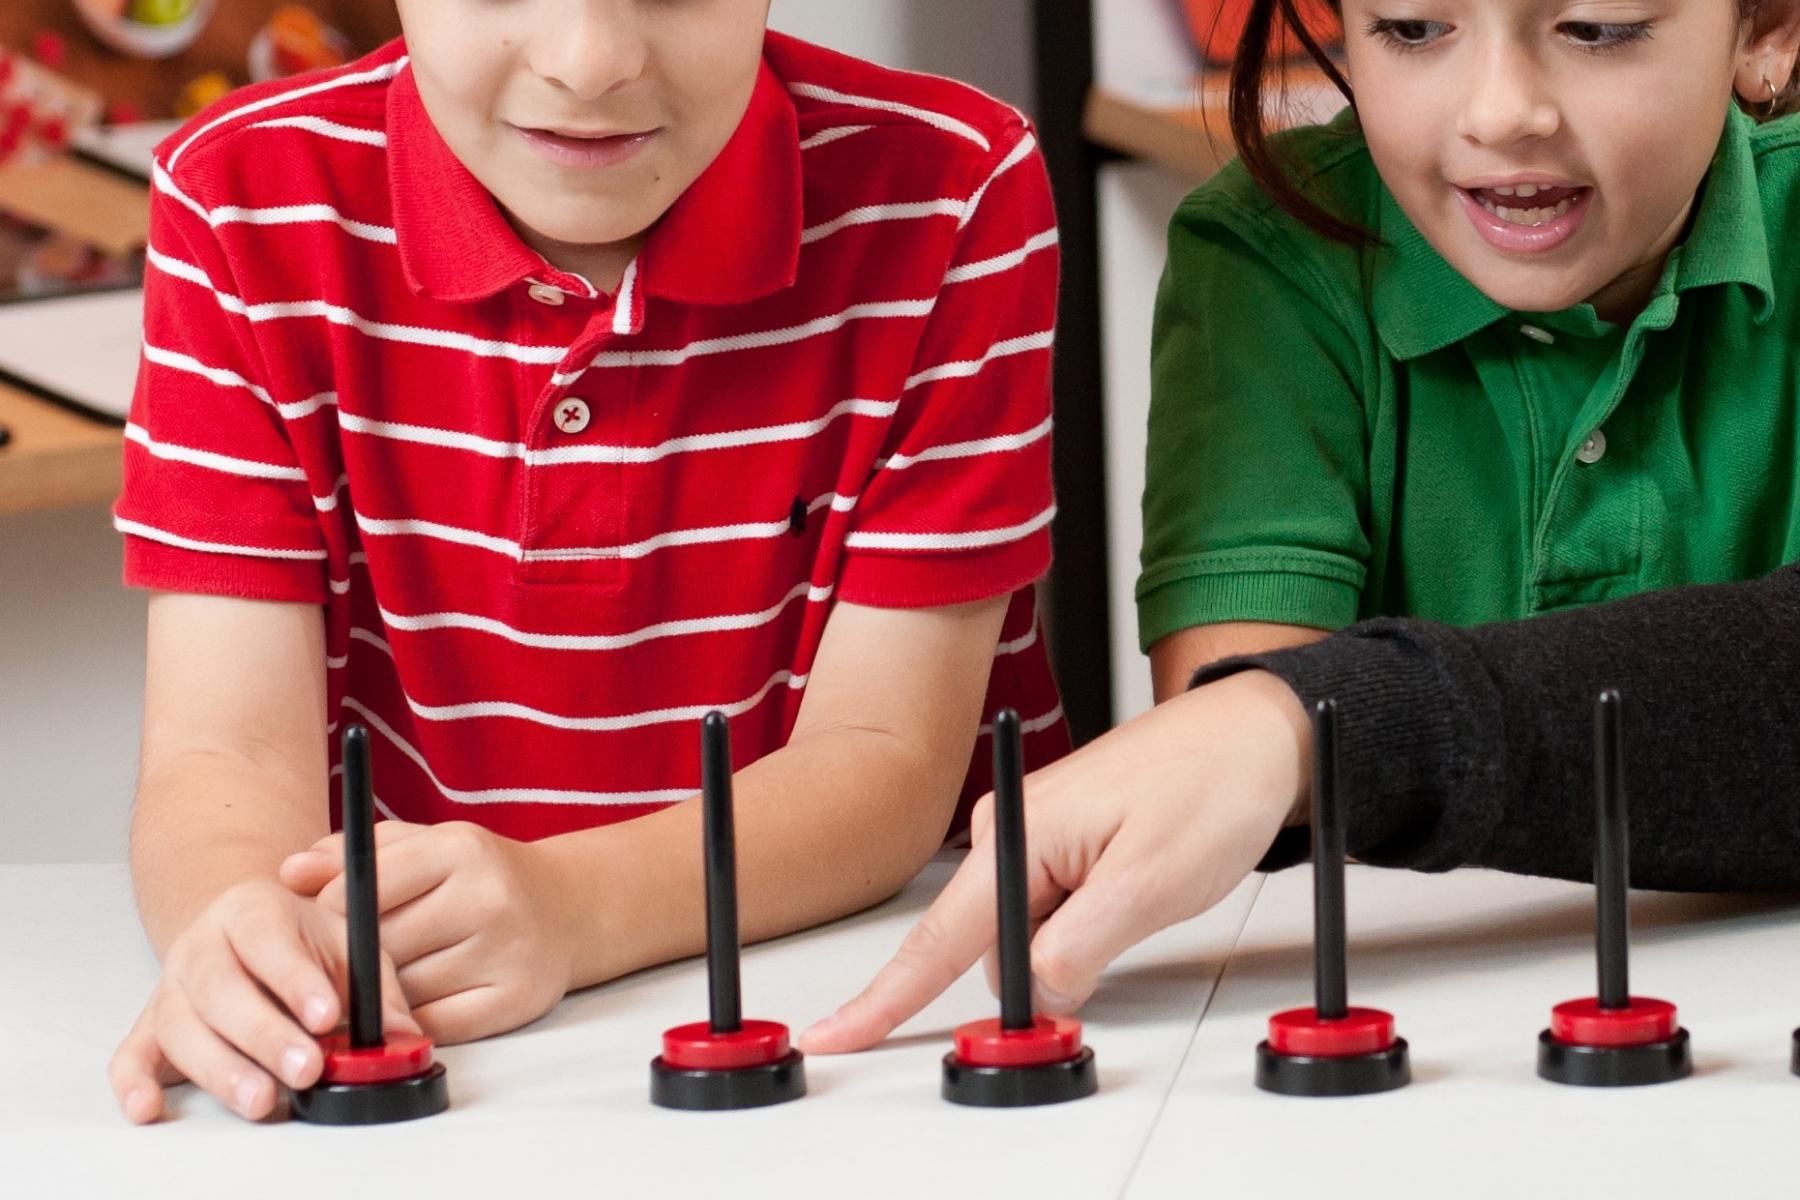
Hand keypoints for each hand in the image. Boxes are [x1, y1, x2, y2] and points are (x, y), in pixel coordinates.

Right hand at [109, 881, 416, 1123]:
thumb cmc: (300, 941)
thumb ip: (375, 988)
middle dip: (266, 1035)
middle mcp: (202, 946)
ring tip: (263, 1100)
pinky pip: (131, 1055)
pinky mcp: (150, 1027)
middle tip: (307, 1069)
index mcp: (251, 910)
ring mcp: (171, 988)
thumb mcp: (345, 944)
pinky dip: (134, 1083)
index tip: (327, 1015)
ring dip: (221, 1069)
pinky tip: (149, 1107)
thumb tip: (406, 1036)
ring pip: (183, 1028)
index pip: (268, 940)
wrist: (244, 928)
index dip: (295, 979)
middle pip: (221, 990)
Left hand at [280, 821, 575, 1044]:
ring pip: (405, 990)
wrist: (568, 908)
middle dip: (353, 959)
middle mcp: (488, 896)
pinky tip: (415, 1004)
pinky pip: (436, 1025)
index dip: (328, 914)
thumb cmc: (478, 876)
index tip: (323, 924)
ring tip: (381, 982)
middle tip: (344, 962)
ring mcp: (506, 951)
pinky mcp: (515, 999)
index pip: (362, 889)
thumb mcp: (425, 846)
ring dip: (383, 994)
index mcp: (460, 849)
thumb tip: (288, 873)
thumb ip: (355, 854)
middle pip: (381, 946)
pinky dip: (415, 1021)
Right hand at [799, 670, 1310, 1053]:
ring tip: (1148, 890)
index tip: (837, 1034)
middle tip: (1123, 936)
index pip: (936, 940)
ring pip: (1031, 938)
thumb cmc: (1212, 783)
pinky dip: (1090, 929)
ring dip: (1078, 948)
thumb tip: (1035, 996)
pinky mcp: (1065, 845)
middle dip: (1043, 975)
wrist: (1260, 735)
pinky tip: (1136, 892)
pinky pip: (1055, 914)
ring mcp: (1036, 836)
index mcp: (1015, 832)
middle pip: (992, 950)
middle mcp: (1009, 830)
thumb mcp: (1146, 885)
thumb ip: (1076, 951)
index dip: (885, 998)